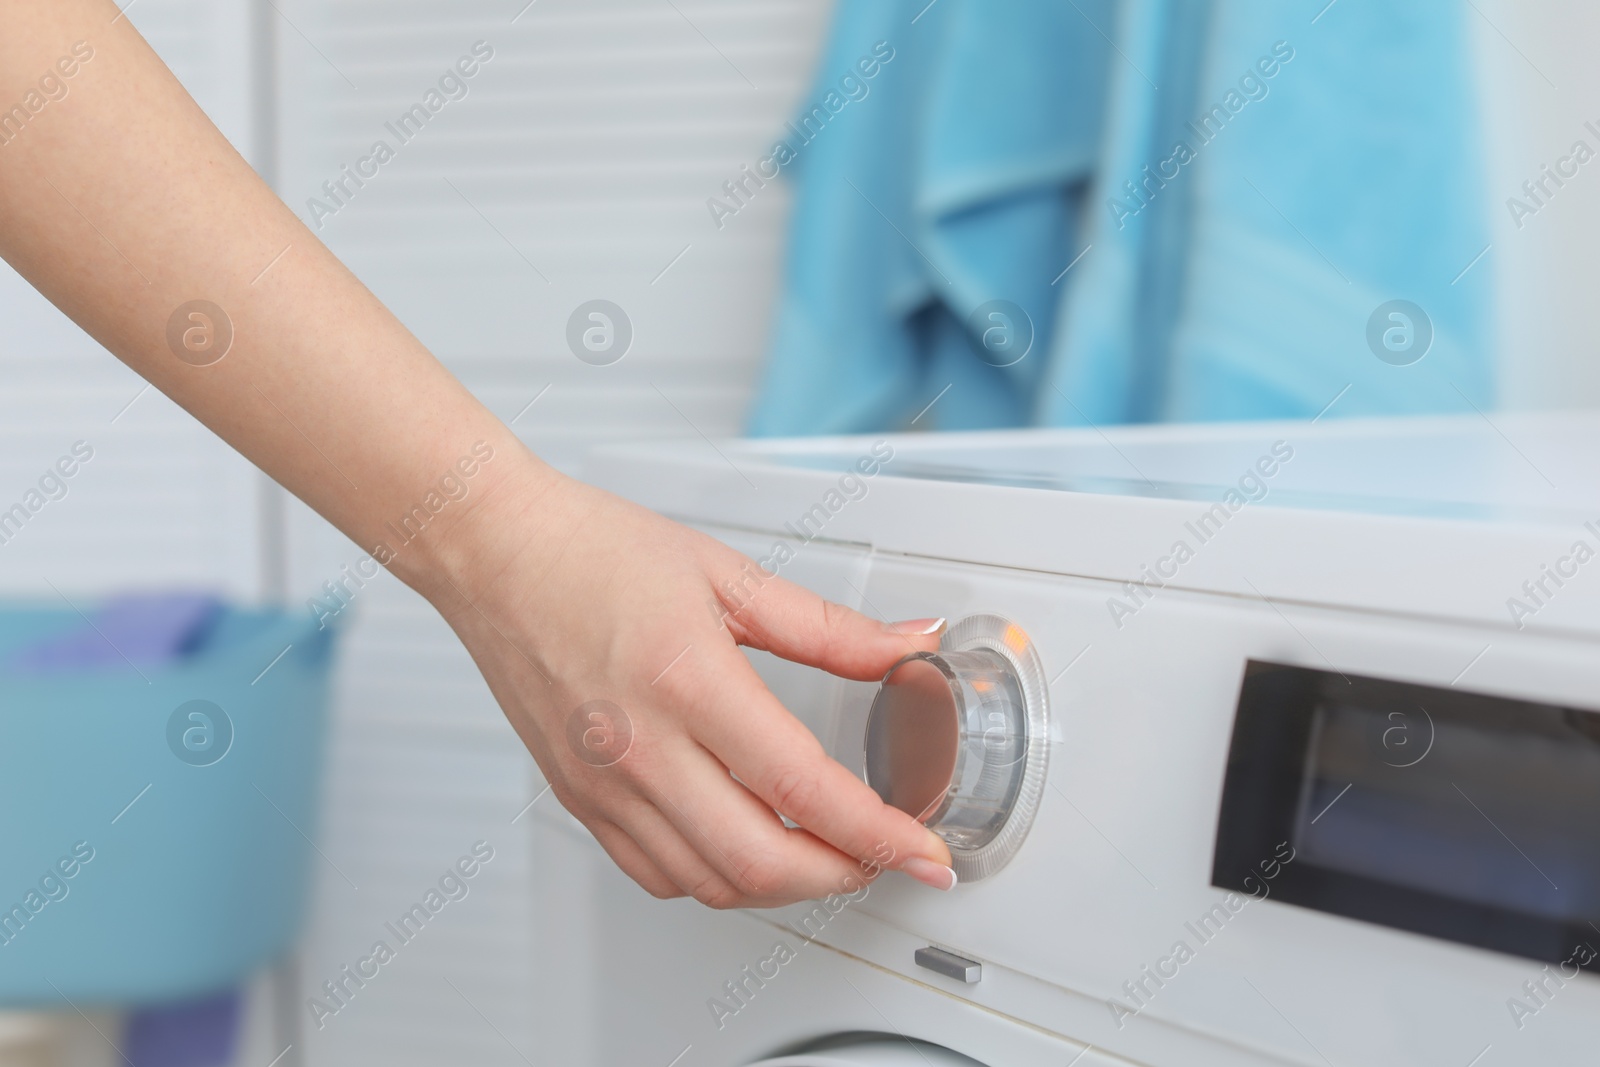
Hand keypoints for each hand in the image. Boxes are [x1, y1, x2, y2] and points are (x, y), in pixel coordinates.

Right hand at [424, 456, 957, 907]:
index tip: (925, 853)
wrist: (498, 555)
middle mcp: (640, 748)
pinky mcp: (580, 801)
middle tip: (885, 856)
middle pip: (761, 863)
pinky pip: (657, 875)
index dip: (879, 834)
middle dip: (844, 875)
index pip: (803, 788)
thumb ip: (831, 628)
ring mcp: (604, 785)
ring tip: (827, 852)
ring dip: (784, 884)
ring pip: (711, 883)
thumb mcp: (730, 577)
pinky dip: (717, 880)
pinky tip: (745, 848)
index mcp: (688, 682)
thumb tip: (908, 643)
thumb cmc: (595, 553)